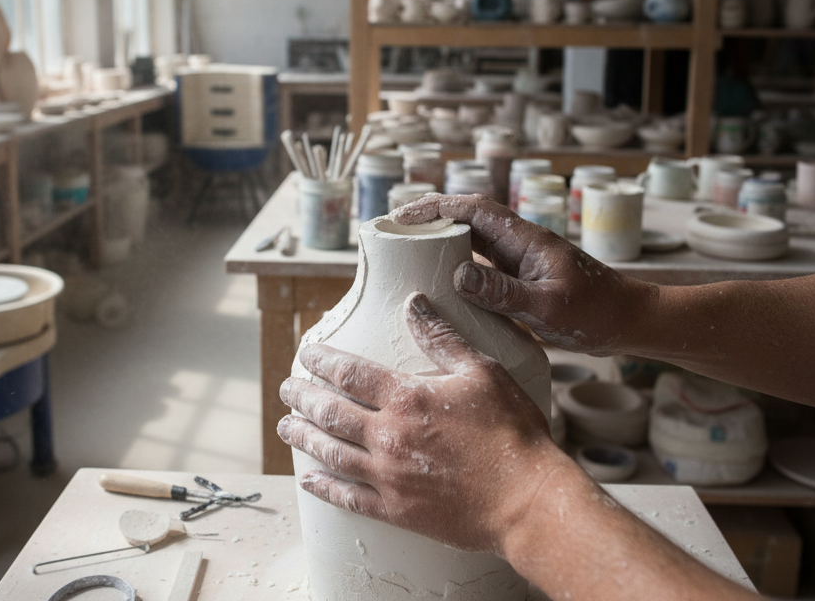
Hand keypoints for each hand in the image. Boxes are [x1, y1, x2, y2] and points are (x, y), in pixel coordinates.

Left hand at [277, 292, 568, 556]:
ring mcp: (388, 476)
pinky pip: (347, 497)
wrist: (528, 501)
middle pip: (330, 412)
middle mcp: (389, 436)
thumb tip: (414, 304)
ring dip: (303, 437)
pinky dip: (323, 487)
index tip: (305, 353)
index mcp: (407, 398)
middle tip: (286, 388)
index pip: (349, 372)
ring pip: (331, 452)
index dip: (322, 360)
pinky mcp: (396, 510)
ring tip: (285, 427)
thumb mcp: (482, 372)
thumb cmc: (512, 433)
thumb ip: (442, 338)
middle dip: (302, 397)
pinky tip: (308, 479)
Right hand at [390, 194, 658, 355]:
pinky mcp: (524, 278)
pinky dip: (458, 264)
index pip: (473, 209)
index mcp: (526, 239)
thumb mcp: (548, 307)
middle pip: (468, 218)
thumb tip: (458, 274)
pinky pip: (483, 263)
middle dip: (430, 218)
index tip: (402, 215)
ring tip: (407, 251)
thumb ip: (504, 292)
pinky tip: (441, 280)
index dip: (436, 207)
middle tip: (393, 230)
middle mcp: (521, 243)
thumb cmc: (598, 314)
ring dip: (442, 239)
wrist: (632, 322)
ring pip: (474, 239)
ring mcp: (522, 260)